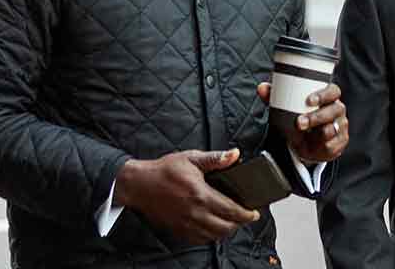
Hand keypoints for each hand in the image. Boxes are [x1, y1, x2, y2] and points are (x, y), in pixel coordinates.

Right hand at [114, 149, 261, 244]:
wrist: (139, 185)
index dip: (247, 214)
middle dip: (239, 223)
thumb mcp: (190, 158)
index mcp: (201, 194)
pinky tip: (212, 226)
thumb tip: (234, 155)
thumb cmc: (164, 170)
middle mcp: (195, 212)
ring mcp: (187, 224)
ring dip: (226, 230)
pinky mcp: (179, 230)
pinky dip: (211, 235)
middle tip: (244, 216)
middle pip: (226, 227)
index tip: (254, 212)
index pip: (232, 210)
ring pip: (215, 236)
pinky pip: (201, 239)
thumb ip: (215, 158)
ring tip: (230, 221)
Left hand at [258, 82, 347, 163]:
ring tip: (304, 134)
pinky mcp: (339, 142)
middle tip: (299, 122)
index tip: (309, 100)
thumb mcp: (286, 107)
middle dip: (317, 116)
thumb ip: (274, 96)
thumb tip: (261, 87)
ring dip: (319, 132)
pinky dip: (322, 145)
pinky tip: (314, 145)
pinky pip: (332, 145)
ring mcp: (340, 126)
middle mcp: (337, 110)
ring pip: (333, 128)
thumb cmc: (298, 117)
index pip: (333, 91)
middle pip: (334, 109)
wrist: (304, 143)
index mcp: (328, 97)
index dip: (323, 94)